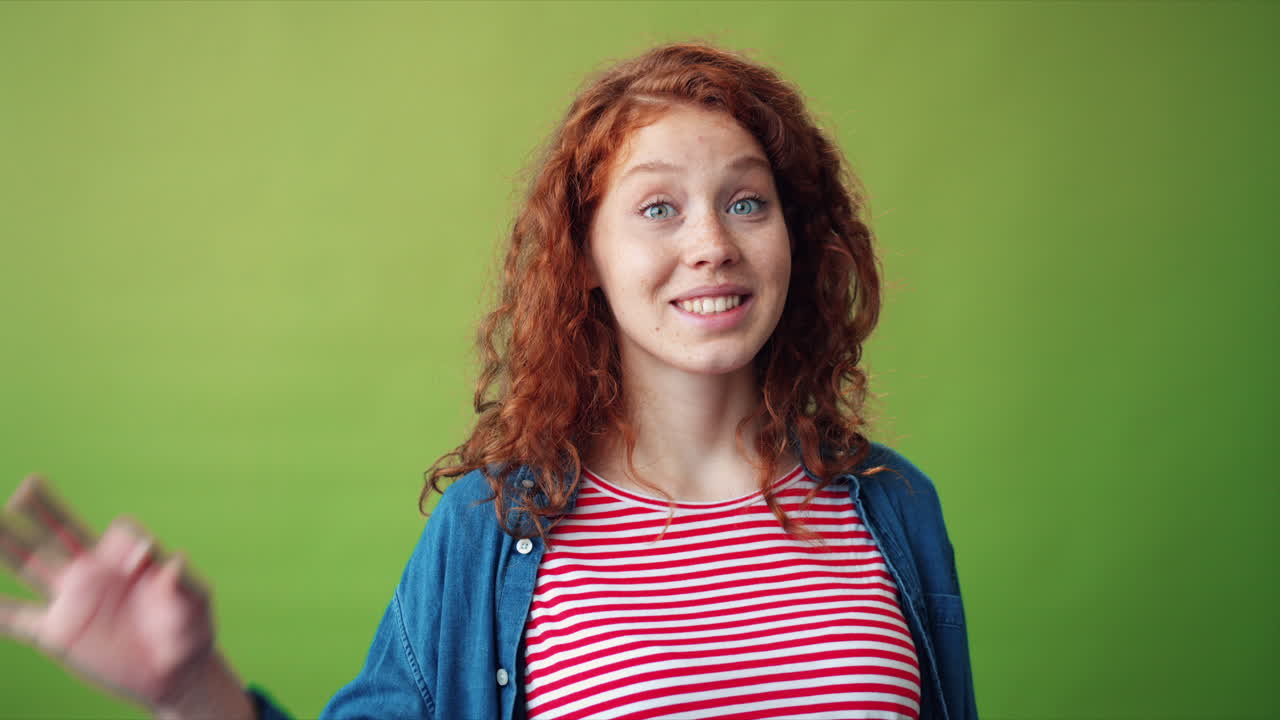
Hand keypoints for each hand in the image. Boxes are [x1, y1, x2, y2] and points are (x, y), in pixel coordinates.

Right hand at [0, 475, 251, 717]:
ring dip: (9, 545)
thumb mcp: (195, 602)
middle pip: (61, 532)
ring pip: (31, 565)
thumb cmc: (190, 629)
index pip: (118, 533)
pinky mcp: (59, 634)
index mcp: (129, 560)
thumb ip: (183, 582)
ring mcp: (74, 602)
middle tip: (27, 486)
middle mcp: (95, 574)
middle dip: (43, 509)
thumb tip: (174, 560)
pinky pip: (18, 619)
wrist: (175, 671)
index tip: (139, 559)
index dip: (125, 541)